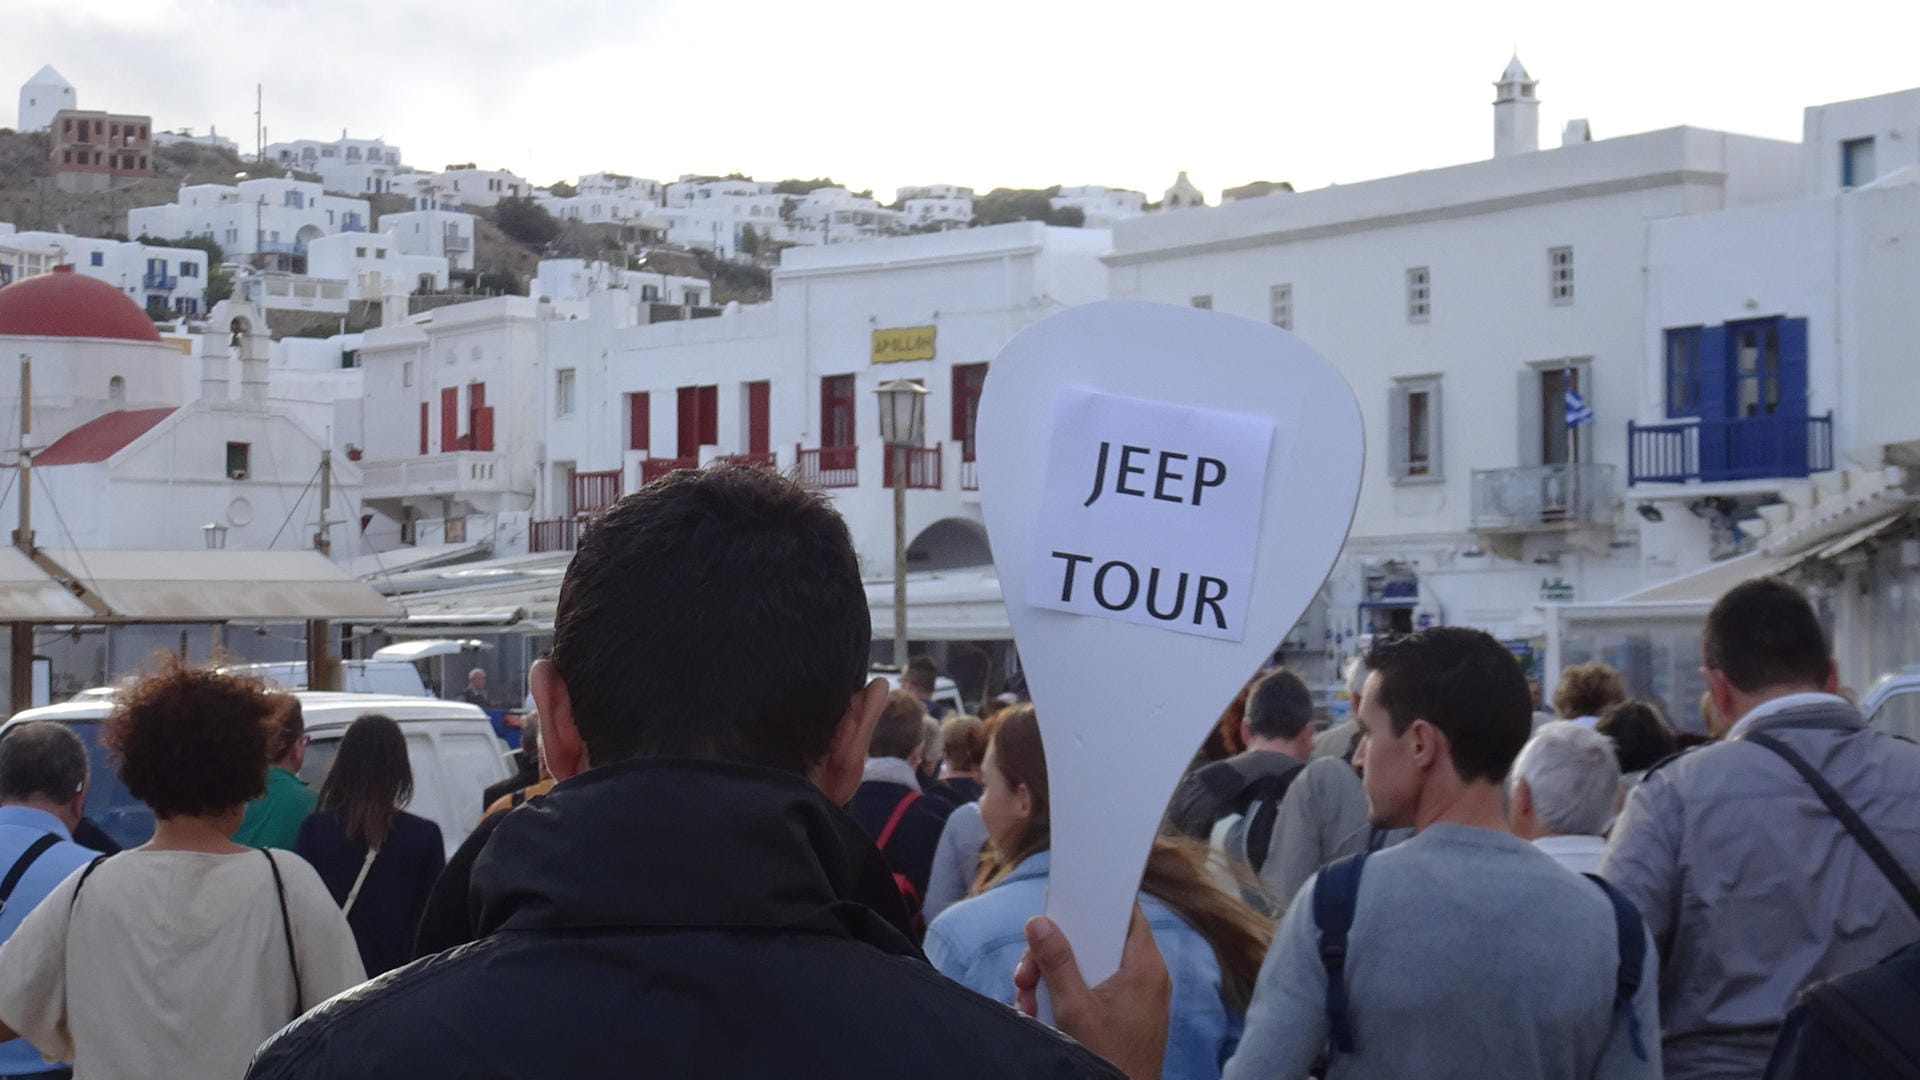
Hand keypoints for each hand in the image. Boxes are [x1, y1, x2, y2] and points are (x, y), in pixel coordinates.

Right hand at [1013, 907, 1169, 1079]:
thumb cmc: (1110, 1059)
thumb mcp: (1074, 1008)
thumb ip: (1056, 962)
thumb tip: (1039, 922)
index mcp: (1144, 966)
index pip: (1124, 912)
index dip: (1093, 901)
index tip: (1063, 899)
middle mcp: (1143, 976)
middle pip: (1094, 940)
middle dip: (1056, 953)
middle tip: (1029, 972)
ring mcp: (1133, 995)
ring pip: (1086, 966)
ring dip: (1053, 978)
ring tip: (1031, 1001)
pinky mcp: (1121, 1012)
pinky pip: (1090, 988)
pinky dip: (1064, 996)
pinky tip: (1042, 1013)